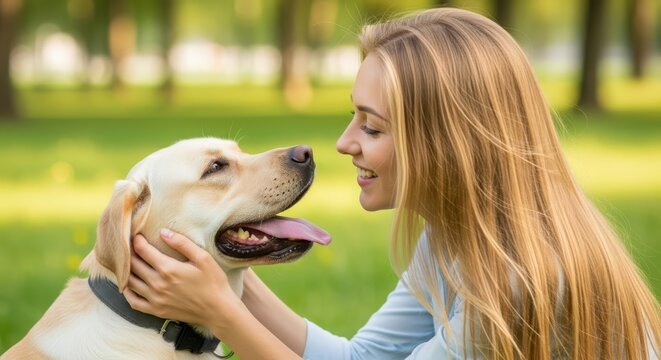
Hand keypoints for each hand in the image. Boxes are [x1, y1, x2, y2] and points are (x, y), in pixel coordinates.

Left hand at [124, 229, 241, 328]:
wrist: (218, 310)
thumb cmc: (213, 282)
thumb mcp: (203, 258)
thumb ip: (182, 243)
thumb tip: (163, 232)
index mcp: (168, 269)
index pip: (143, 251)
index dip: (137, 241)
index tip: (137, 235)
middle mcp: (157, 284)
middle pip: (133, 265)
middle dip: (129, 253)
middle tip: (130, 246)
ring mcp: (155, 299)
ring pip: (130, 282)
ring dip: (126, 270)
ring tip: (128, 262)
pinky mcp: (156, 311)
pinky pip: (133, 302)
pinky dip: (127, 292)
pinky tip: (128, 284)